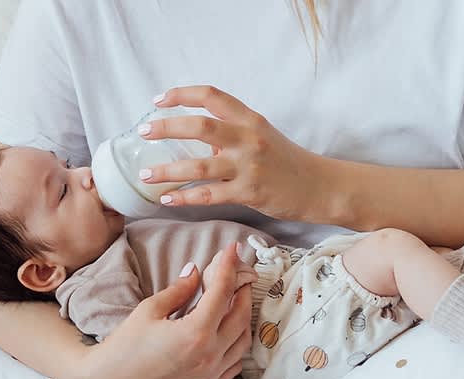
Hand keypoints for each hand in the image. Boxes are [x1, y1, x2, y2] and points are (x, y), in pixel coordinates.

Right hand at [82, 242, 252, 378]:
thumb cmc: (125, 346)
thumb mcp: (149, 310)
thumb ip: (179, 290)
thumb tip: (195, 270)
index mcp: (195, 333)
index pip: (222, 291)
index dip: (229, 266)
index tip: (233, 248)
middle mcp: (210, 355)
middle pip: (241, 314)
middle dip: (243, 289)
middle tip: (239, 272)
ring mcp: (211, 373)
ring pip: (244, 339)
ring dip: (244, 316)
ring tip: (237, 298)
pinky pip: (236, 363)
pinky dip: (239, 343)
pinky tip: (232, 330)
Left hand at [139, 85, 329, 223]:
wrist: (319, 187)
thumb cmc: (288, 162)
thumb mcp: (262, 137)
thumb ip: (231, 135)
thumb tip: (200, 143)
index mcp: (250, 119)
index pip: (211, 96)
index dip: (181, 94)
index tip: (159, 100)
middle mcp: (248, 138)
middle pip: (199, 126)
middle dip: (165, 127)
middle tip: (143, 132)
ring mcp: (249, 167)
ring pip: (199, 166)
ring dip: (167, 170)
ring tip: (145, 174)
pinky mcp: (249, 193)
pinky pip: (209, 195)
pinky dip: (184, 197)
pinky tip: (168, 198)